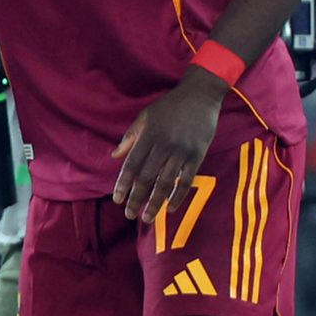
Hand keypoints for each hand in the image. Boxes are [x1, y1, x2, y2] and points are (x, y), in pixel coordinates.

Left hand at [112, 68, 226, 221]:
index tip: (118, 199)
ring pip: (166, 182)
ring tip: (147, 218)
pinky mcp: (197, 155)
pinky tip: (170, 208)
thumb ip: (130, 137)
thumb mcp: (146, 116)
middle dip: (136, 198)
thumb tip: (115, 156)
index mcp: (148, 135)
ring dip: (155, 202)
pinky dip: (178, 196)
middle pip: (147, 177)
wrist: (200, 97)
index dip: (123, 183)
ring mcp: (181, 151)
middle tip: (129, 214)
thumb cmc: (169, 107)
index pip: (132, 164)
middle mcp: (163, 145)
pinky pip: (186, 180)